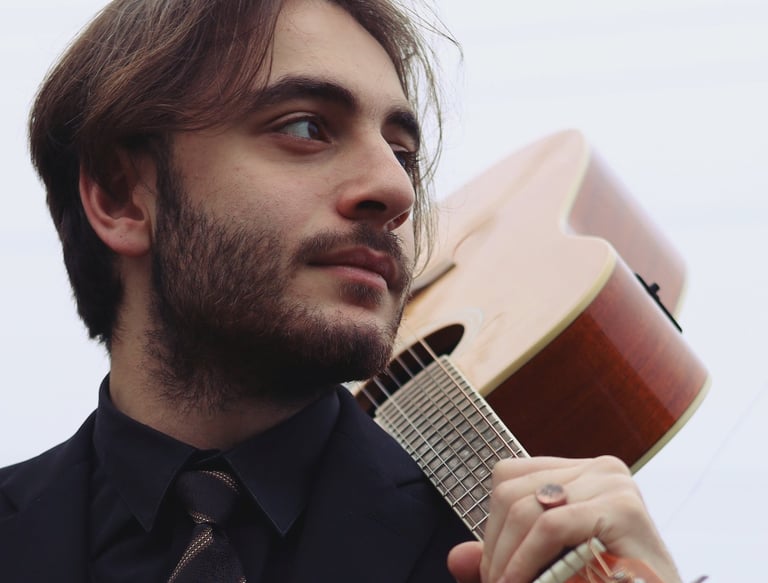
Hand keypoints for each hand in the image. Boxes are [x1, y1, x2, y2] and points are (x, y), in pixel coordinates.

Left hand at [447, 456, 680, 582]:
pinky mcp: (623, 508)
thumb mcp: (545, 570)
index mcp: (582, 473)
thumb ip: (503, 560)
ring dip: (508, 560)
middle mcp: (600, 468)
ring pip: (526, 508)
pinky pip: (552, 526)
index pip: (509, 477)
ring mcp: (614, 483)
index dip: (492, 526)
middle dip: (495, 546)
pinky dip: (528, 561)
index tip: (494, 570)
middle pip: (511, 491)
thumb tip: (455, 558)